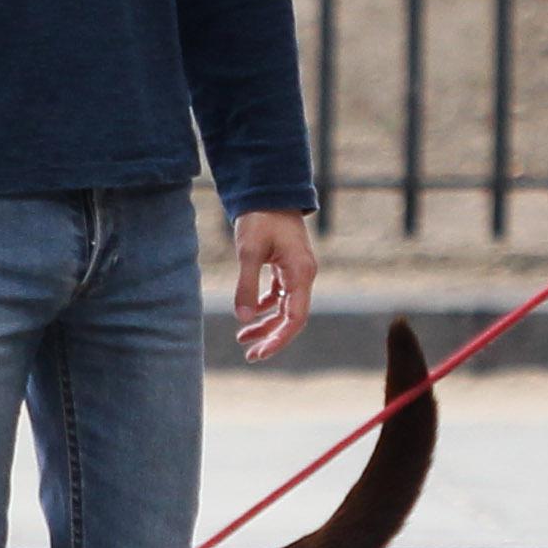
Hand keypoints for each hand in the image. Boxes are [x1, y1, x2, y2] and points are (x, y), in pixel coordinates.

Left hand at [233, 211, 315, 362]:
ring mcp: (297, 271)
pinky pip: (281, 295)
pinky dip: (266, 307)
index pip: (295, 318)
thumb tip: (243, 319)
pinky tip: (250, 314)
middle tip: (250, 356)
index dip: (279, 339)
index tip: (259, 353)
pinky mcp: (287, 266)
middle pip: (292, 318)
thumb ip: (246, 285)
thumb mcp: (248, 251)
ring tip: (243, 339)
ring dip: (267, 324)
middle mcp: (304, 275)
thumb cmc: (259, 218)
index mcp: (301, 273)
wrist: (268, 190)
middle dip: (272, 338)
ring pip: (285, 308)